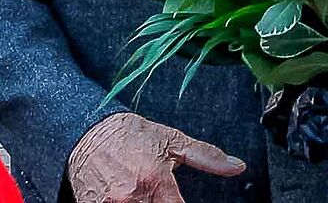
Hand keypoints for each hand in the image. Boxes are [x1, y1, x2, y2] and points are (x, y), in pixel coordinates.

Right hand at [67, 112, 244, 202]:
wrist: (89, 131)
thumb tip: (237, 167)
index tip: (181, 201)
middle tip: (159, 195)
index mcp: (156, 180)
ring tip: (144, 195)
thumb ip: (207, 157)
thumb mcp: (173, 141)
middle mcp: (132, 197)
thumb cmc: (134, 135)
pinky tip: (128, 198)